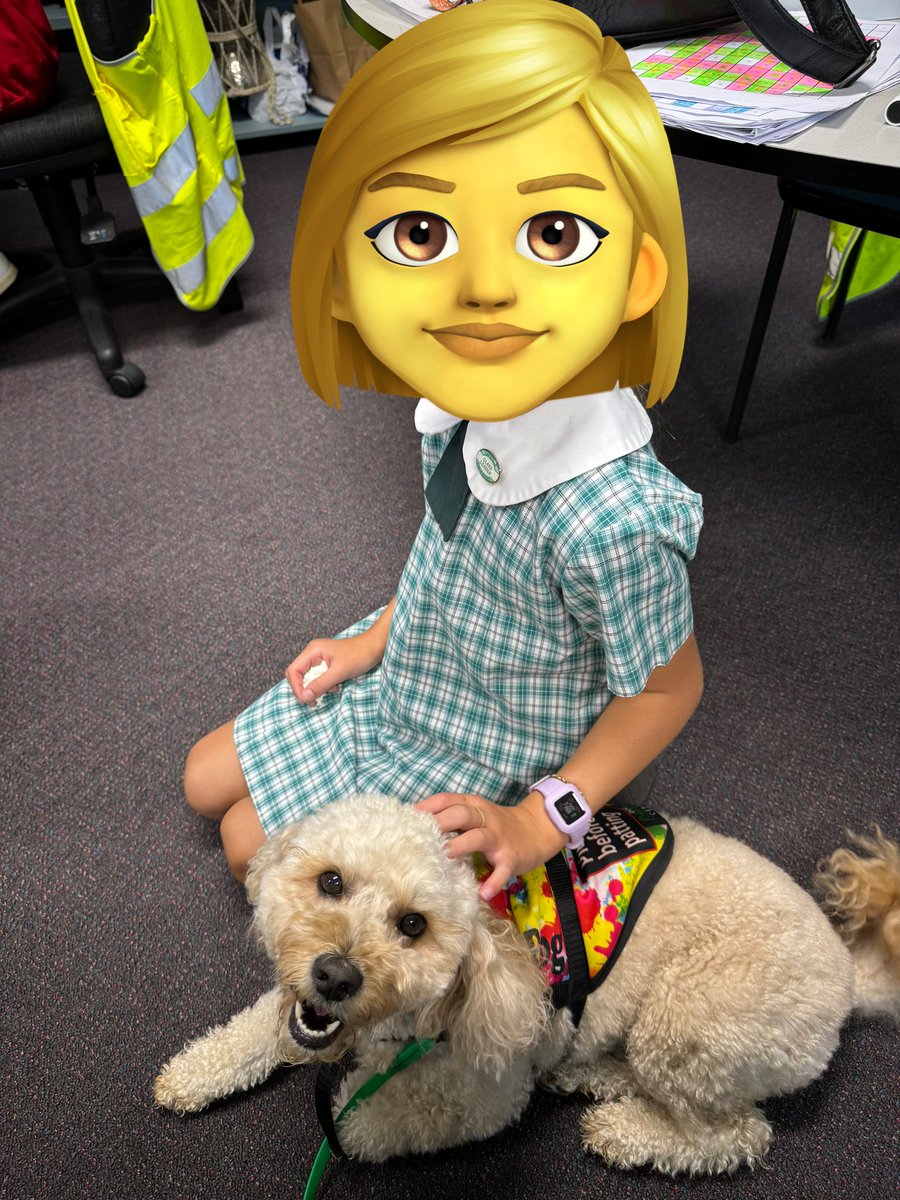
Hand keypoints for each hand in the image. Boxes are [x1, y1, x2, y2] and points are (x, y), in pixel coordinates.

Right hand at [285, 635, 379, 705]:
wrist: (375, 647)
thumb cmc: (359, 655)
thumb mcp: (339, 672)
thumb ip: (320, 684)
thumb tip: (304, 697)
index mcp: (313, 651)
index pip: (293, 671)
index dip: (296, 687)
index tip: (305, 700)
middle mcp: (313, 653)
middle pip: (298, 675)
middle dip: (306, 689)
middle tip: (315, 701)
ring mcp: (319, 658)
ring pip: (309, 678)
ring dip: (316, 688)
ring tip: (331, 690)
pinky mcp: (327, 664)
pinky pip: (318, 678)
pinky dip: (324, 685)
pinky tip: (336, 686)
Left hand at [416, 792, 566, 901]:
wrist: (538, 828)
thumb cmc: (498, 824)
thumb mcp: (477, 813)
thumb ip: (454, 817)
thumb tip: (419, 826)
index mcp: (474, 805)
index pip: (448, 799)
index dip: (427, 806)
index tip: (407, 817)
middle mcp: (485, 818)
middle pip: (461, 814)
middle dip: (440, 822)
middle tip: (418, 836)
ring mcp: (499, 838)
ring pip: (478, 837)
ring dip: (460, 845)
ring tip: (444, 856)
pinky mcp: (512, 857)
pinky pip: (502, 869)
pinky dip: (493, 881)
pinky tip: (483, 892)